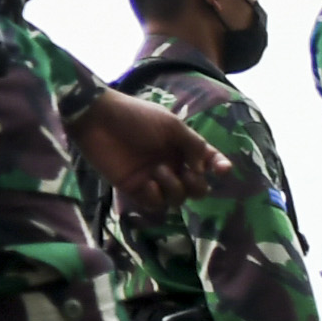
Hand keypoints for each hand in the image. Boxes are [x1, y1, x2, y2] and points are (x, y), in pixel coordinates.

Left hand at [74, 90, 221, 212]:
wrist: (99, 119)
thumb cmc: (135, 116)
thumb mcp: (170, 125)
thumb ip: (192, 145)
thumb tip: (203, 169)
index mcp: (182, 146)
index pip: (208, 161)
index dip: (219, 167)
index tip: (223, 169)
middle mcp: (171, 164)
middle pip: (197, 188)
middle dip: (198, 185)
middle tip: (187, 174)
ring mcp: (153, 178)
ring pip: (177, 199)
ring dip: (174, 188)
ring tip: (157, 171)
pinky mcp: (133, 188)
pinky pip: (154, 204)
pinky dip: (155, 197)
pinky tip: (146, 184)